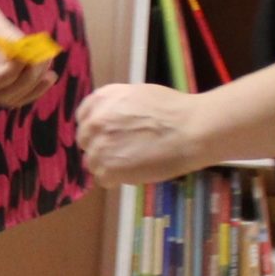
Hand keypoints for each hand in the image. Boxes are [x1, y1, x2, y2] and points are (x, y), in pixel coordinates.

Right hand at [0, 0, 56, 109]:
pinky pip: (15, 93)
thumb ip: (7, 36)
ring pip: (11, 98)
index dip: (8, 73)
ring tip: (48, 66)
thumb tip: (31, 51)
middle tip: (43, 59)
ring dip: (33, 85)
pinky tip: (47, 76)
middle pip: (0, 94)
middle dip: (26, 79)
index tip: (26, 55)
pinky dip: (32, 87)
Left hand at [75, 83, 210, 186]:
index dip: (96, 129)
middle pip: (86, 142)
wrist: (190, 130)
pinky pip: (104, 179)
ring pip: (93, 163)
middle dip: (101, 147)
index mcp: (102, 100)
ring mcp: (99, 147)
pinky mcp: (109, 169)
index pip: (84, 118)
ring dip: (109, 165)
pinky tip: (135, 173)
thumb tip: (110, 122)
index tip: (107, 136)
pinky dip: (117, 179)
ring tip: (132, 164)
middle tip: (123, 152)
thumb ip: (117, 107)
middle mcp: (95, 122)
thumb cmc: (173, 110)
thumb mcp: (138, 95)